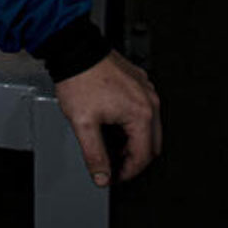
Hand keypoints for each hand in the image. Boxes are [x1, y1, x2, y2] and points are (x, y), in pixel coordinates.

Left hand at [53, 51, 160, 186]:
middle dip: (133, 159)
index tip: (114, 177)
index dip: (128, 172)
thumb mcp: (83, 124)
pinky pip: (145, 111)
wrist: (76, 50)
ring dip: (133, 141)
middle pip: (152, 144)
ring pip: (149, 128)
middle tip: (113, 164)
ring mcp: (146, 90)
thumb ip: (94, 155)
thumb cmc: (80, 80)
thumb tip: (102, 176)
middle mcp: (149, 101)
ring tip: (110, 145)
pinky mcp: (140, 83)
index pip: (143, 156)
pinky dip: (132, 124)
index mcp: (141, 113)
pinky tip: (114, 125)